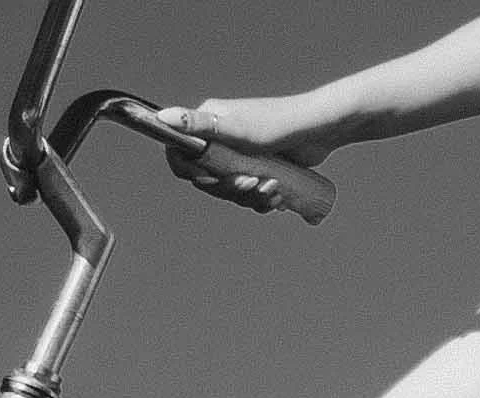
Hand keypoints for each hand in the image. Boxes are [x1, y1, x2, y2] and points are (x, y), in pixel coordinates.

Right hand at [156, 97, 337, 211]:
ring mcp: (242, 156)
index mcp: (208, 127)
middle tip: (253, 183)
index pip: (183, 156)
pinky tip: (279, 197)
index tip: (209, 179)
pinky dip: (264, 199)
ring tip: (274, 189)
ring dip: (252, 197)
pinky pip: (253, 194)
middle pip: (210, 180)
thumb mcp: (233, 126)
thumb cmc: (276, 124)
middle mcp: (221, 140)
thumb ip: (197, 123)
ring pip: (233, 190)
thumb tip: (160, 116)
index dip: (191, 174)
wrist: (318, 130)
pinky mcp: (261, 169)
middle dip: (231, 189)